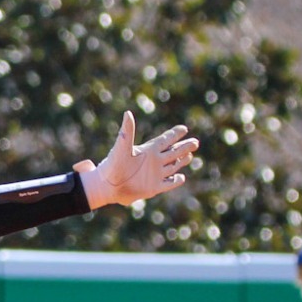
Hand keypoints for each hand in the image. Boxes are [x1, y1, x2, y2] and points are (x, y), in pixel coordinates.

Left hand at [79, 112, 197, 207]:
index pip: (165, 140)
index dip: (175, 134)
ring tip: (190, 155)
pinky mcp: (154, 187)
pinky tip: (181, 177)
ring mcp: (155, 174)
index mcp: (147, 150)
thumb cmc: (112, 165)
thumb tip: (128, 113)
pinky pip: (168, 183)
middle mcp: (153, 161)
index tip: (184, 128)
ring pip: (173, 166)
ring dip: (182, 161)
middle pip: (173, 152)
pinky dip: (175, 181)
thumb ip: (127, 132)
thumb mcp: (121, 147)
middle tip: (196, 142)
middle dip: (184, 146)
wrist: (106, 187)